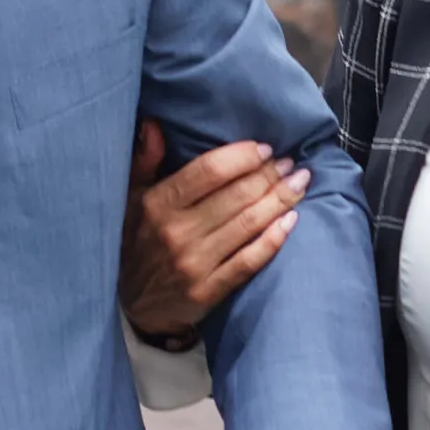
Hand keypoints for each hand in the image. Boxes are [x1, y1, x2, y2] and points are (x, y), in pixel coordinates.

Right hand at [120, 120, 309, 346]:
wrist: (132, 304)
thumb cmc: (137, 242)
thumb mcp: (130, 199)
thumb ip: (144, 161)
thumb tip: (154, 125)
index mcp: (157, 204)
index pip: (208, 171)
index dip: (242, 156)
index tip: (264, 148)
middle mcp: (176, 232)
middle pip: (236, 195)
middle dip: (269, 175)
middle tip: (290, 163)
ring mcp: (194, 264)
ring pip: (248, 224)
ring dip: (280, 200)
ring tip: (299, 183)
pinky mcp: (208, 291)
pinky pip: (249, 261)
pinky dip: (274, 239)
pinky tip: (291, 220)